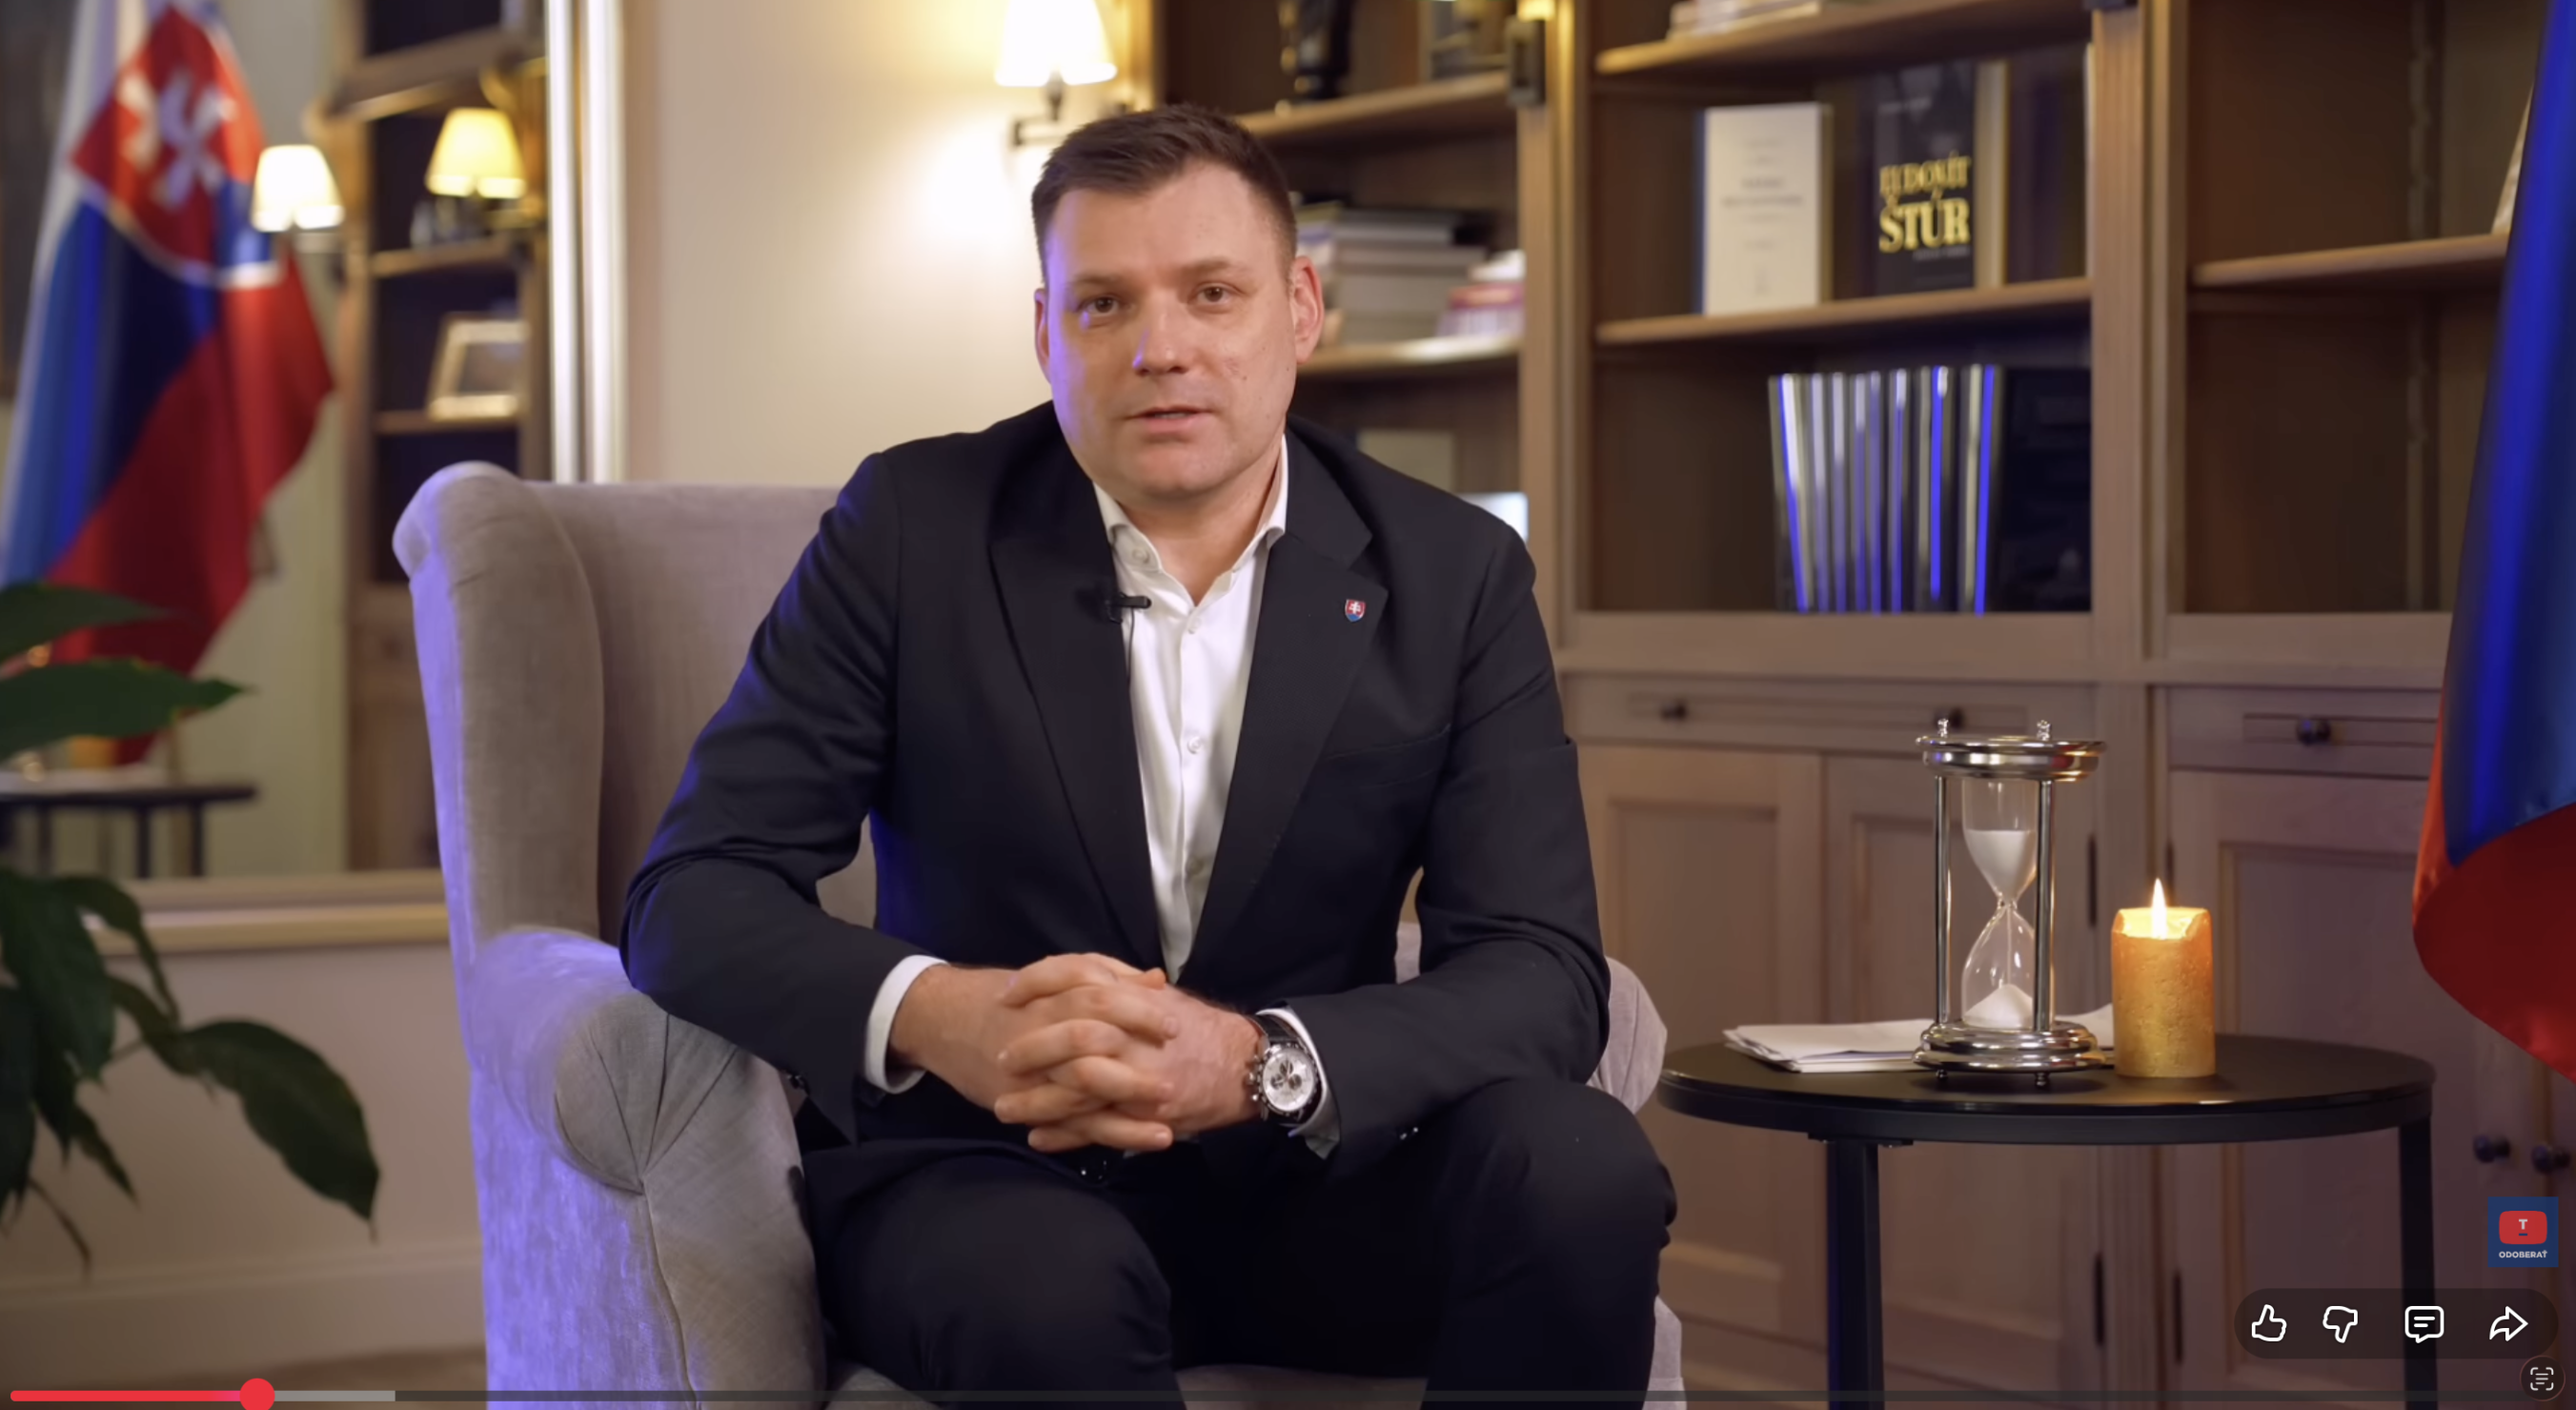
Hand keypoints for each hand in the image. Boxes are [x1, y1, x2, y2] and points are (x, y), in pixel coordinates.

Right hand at [886, 953, 1176, 1145]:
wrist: (942, 1020)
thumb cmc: (1006, 998)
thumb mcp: (1051, 979)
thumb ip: (1104, 977)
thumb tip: (1157, 980)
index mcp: (1051, 996)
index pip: (1098, 995)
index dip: (1138, 1009)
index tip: (1176, 1022)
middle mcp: (1041, 1031)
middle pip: (1093, 1036)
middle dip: (1136, 1056)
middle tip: (1175, 1068)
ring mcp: (1034, 1071)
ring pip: (1084, 1085)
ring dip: (1130, 1099)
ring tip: (1172, 1112)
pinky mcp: (1029, 1103)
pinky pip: (1075, 1123)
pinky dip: (1112, 1132)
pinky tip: (1147, 1140)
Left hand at [994, 964, 1261, 1152]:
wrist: (1247, 1067)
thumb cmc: (1200, 1030)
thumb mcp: (1161, 998)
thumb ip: (1121, 983)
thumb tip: (1077, 971)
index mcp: (1136, 999)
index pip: (1077, 978)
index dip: (1037, 982)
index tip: (1006, 992)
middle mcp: (1135, 1036)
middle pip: (1071, 1036)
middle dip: (1030, 1048)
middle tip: (999, 1058)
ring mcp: (1140, 1079)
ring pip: (1078, 1090)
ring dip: (1037, 1101)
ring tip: (1003, 1109)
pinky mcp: (1146, 1116)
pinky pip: (1099, 1128)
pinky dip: (1065, 1135)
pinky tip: (1037, 1138)